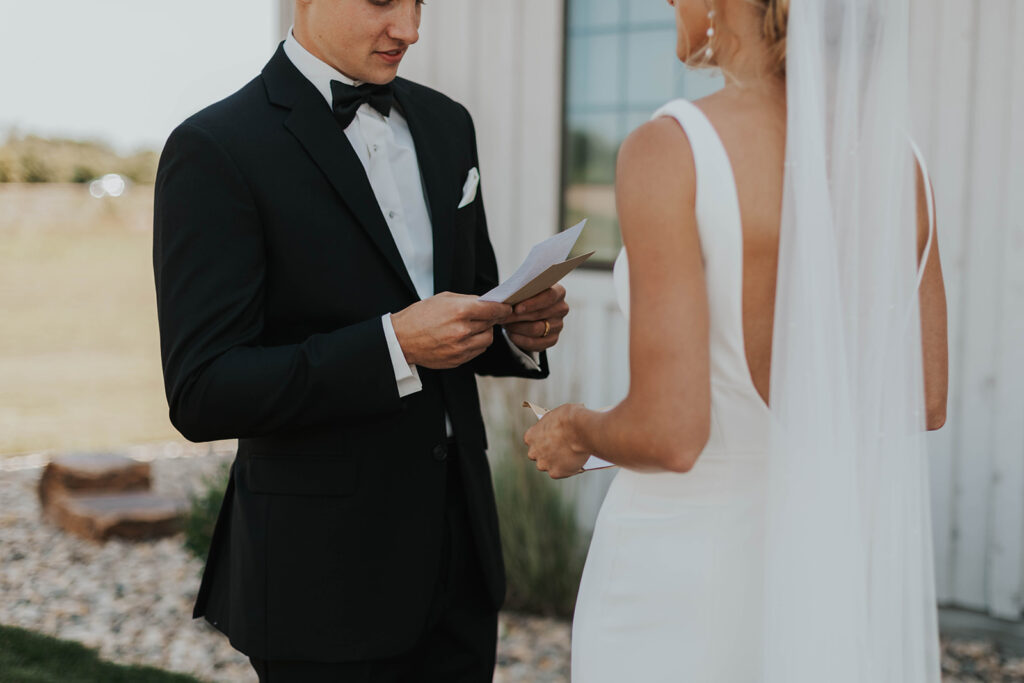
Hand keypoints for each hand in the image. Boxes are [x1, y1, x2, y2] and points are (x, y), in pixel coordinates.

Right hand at [391, 292, 511, 368]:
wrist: (402, 339)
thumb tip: (488, 303)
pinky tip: (464, 338)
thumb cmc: (420, 315)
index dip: (503, 309)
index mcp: (459, 312)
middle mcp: (462, 331)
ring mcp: (461, 348)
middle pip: (491, 325)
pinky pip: (477, 351)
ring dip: (484, 333)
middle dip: (490, 319)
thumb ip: (468, 301)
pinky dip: (475, 344)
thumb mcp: (444, 299)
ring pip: (487, 340)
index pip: (493, 310)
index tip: (507, 308)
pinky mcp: (458, 360)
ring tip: (472, 327)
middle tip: (484, 316)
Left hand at [500, 285, 568, 352]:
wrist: (527, 312)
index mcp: (558, 292)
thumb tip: (508, 301)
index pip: (550, 296)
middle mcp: (561, 309)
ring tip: (505, 324)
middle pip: (540, 314)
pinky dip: (521, 339)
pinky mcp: (553, 339)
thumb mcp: (523, 290)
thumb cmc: (525, 297)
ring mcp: (558, 325)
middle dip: (518, 316)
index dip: (533, 303)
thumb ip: (520, 292)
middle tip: (502, 317)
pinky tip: (511, 334)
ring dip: (517, 327)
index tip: (516, 308)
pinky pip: (536, 343)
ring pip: (536, 329)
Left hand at [523, 403, 589, 478]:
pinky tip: (576, 463)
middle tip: (561, 450)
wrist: (581, 428)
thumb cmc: (570, 418)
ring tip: (570, 458)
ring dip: (557, 463)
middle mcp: (534, 452)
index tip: (551, 440)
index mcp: (530, 436)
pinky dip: (568, 469)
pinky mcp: (556, 473)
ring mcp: (544, 464)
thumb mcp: (556, 416)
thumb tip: (559, 429)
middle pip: (538, 456)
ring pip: (549, 466)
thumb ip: (553, 427)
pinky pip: (561, 472)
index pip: (533, 442)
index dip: (543, 441)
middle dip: (547, 454)